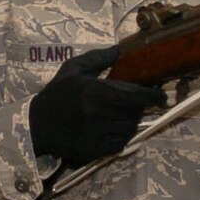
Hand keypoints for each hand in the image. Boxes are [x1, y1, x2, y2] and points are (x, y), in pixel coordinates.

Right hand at [27, 46, 166, 165]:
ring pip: (129, 128)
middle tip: (137, 103)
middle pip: (134, 113)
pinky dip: (123, 136)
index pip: (134, 96)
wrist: (38, 124)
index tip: (161, 96)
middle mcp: (98, 114)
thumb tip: (120, 50)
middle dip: (140, 108)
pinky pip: (120, 143)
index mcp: (95, 92)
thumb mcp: (73, 69)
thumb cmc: (57, 94)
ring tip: (124, 114)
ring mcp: (97, 134)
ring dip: (132, 121)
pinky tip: (116, 128)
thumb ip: (98, 59)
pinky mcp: (95, 149)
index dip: (152, 96)